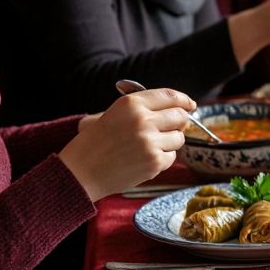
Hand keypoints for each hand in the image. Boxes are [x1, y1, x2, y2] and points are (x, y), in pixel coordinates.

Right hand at [59, 88, 196, 200]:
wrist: (79, 173)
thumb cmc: (93, 144)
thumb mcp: (109, 115)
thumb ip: (139, 108)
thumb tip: (176, 106)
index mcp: (131, 104)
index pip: (170, 96)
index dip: (184, 100)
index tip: (190, 104)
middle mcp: (143, 120)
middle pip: (181, 116)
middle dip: (180, 122)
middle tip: (172, 128)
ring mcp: (150, 141)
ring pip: (179, 138)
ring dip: (170, 142)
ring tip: (149, 146)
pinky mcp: (154, 162)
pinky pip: (172, 157)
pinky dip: (162, 159)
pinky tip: (143, 160)